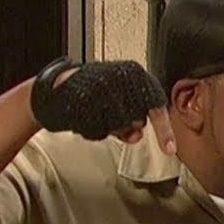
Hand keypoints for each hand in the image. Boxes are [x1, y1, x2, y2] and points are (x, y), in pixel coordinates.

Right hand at [35, 60, 176, 153]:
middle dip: (124, 126)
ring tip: (93, 112)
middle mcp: (121, 76)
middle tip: (107, 114)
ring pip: (118, 125)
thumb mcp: (117, 104)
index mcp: (135, 73)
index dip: (164, 131)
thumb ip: (131, 119)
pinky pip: (99, 128)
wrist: (53, 89)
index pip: (156, 105)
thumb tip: (137, 135)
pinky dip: (92, 128)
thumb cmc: (91, 96)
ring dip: (106, 127)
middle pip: (136, 119)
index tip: (170, 150)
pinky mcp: (86, 96)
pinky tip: (84, 116)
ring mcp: (103, 85)